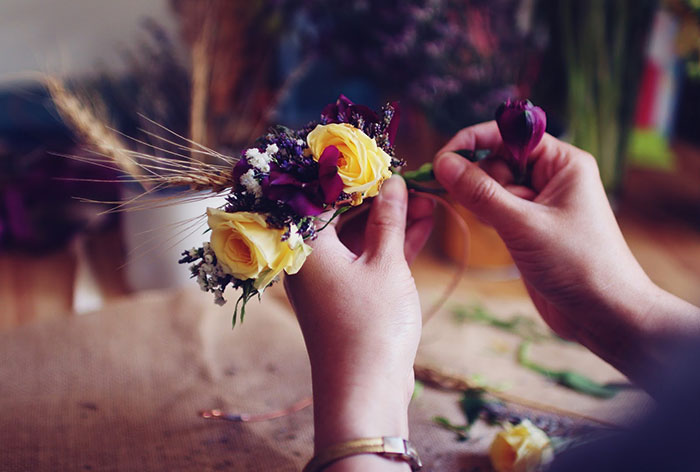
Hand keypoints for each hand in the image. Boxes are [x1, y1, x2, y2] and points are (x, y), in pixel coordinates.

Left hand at [285, 175, 432, 469]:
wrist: (365, 392)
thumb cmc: (371, 324)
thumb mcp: (386, 263)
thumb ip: (389, 219)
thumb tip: (392, 182)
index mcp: (306, 246)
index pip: (324, 195)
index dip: (354, 175)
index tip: (381, 159)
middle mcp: (309, 260)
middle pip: (341, 215)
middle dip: (377, 197)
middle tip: (410, 179)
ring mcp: (328, 280)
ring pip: (357, 238)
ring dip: (389, 220)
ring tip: (425, 198)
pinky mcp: (346, 298)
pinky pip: (365, 260)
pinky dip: (389, 245)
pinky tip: (421, 226)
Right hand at [434, 121, 699, 383]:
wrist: (605, 314)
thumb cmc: (576, 264)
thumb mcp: (523, 225)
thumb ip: (480, 192)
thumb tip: (442, 162)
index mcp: (562, 162)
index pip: (509, 134)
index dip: (474, 142)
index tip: (443, 159)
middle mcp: (551, 176)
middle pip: (498, 159)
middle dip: (479, 178)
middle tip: (475, 205)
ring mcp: (540, 202)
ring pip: (494, 186)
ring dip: (482, 201)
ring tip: (496, 226)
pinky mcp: (529, 226)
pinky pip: (497, 209)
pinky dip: (487, 216)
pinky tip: (494, 233)